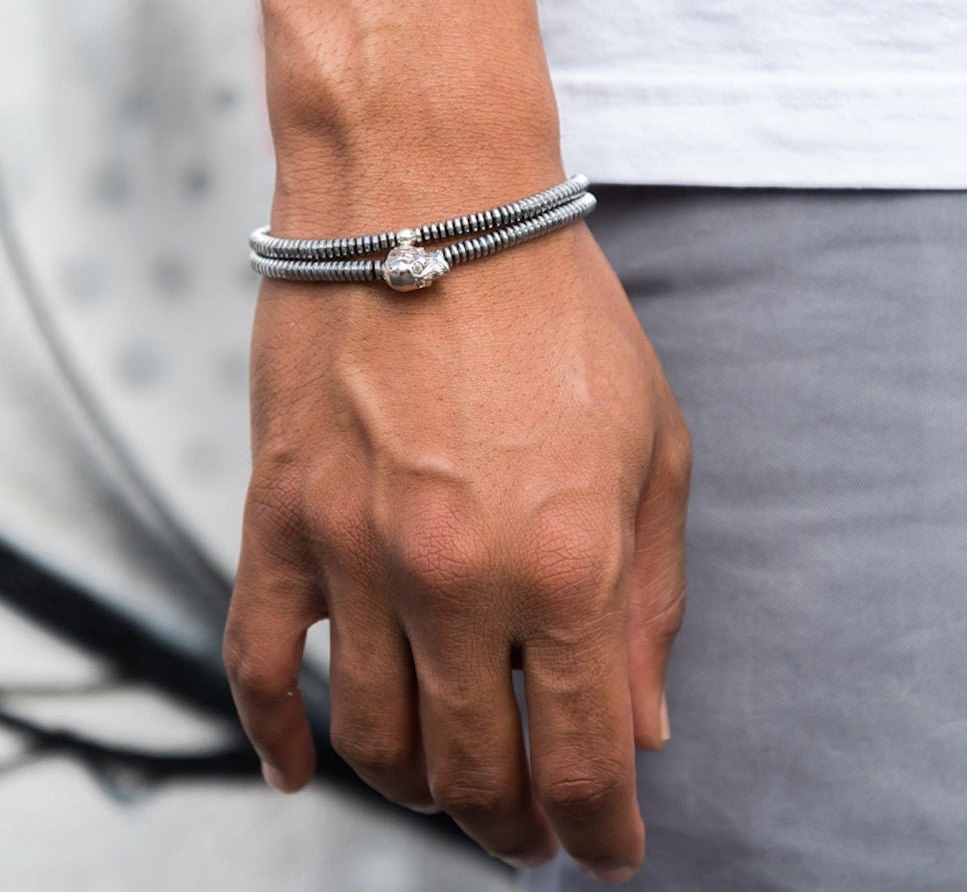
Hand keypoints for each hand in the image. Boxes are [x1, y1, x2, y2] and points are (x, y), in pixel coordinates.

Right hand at [223, 211, 691, 881]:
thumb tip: (643, 728)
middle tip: (528, 827)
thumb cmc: (558, 314)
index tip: (605, 852)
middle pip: (475, 772)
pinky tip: (302, 768)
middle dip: (511, 823)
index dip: (601, 832)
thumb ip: (653, 599)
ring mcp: (354, 550)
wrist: (433, 198)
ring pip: (371, 739)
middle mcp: (458, 575)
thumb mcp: (652, 447)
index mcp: (570, 561)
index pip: (585, 760)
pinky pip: (255, 663)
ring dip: (416, 788)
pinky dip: (275, 737)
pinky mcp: (280, 514)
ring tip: (448, 784)